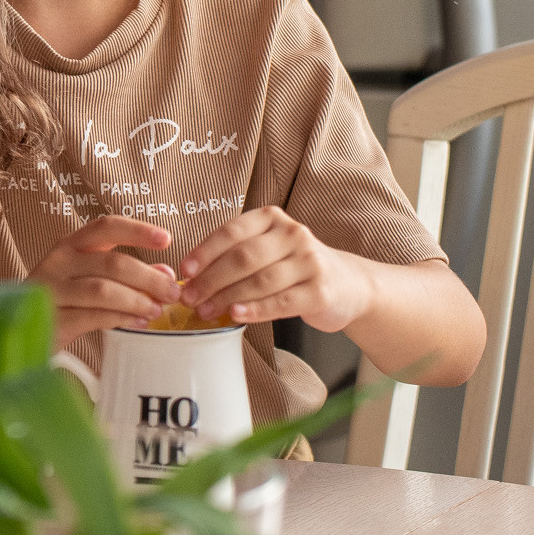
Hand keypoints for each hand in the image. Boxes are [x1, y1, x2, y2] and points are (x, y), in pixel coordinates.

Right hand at [27, 216, 181, 344]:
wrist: (16, 328)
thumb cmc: (62, 300)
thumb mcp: (90, 278)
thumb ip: (125, 275)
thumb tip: (166, 274)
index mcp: (70, 245)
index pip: (105, 227)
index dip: (137, 231)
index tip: (166, 239)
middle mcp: (59, 262)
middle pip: (113, 262)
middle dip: (149, 278)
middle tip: (173, 292)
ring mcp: (52, 290)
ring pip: (103, 290)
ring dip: (137, 300)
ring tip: (157, 310)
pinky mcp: (52, 319)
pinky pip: (94, 316)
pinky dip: (121, 319)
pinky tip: (138, 322)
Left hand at [177, 207, 373, 331]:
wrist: (349, 285)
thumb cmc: (295, 268)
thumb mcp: (268, 250)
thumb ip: (235, 256)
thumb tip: (192, 278)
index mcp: (272, 219)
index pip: (232, 231)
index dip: (205, 251)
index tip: (184, 270)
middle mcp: (293, 234)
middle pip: (243, 257)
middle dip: (211, 279)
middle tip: (189, 298)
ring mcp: (309, 262)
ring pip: (260, 280)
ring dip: (227, 297)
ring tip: (206, 311)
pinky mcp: (320, 290)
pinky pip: (281, 301)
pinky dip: (256, 309)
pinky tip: (236, 315)